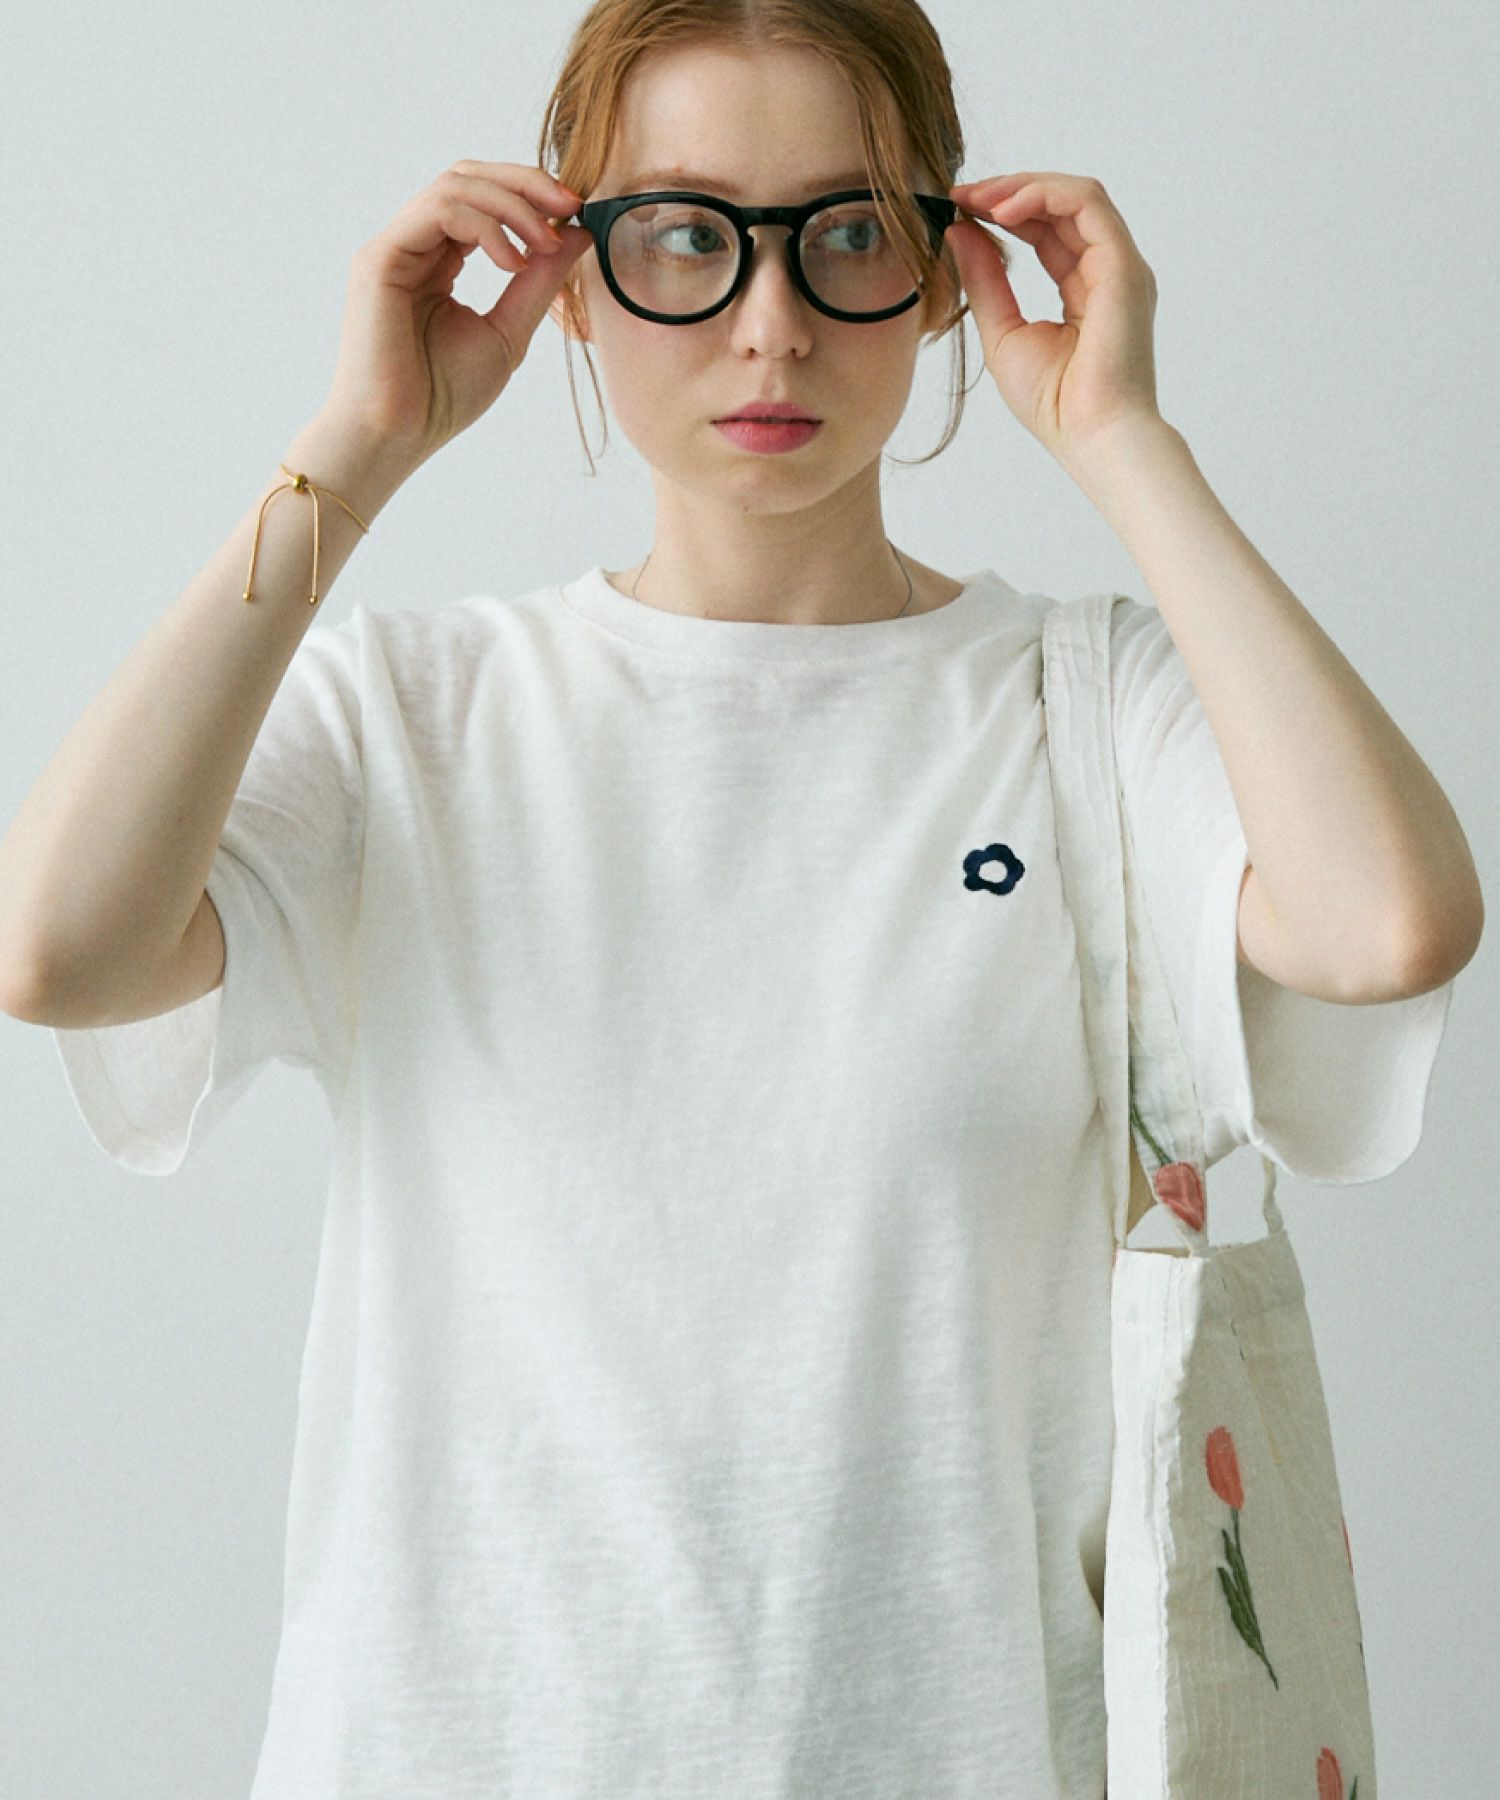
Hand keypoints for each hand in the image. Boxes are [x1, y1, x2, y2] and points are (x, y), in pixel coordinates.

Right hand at [322, 160, 593, 465]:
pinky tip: (512, 262)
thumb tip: (576, 234)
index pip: (482, 200)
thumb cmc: (443, 397)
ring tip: (544, 244)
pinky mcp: (380, 258)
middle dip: (524, 182)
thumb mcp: (508, 332)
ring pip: (454, 185)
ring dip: (511, 205)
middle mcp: (412, 246)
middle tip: (570, 204)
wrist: (396, 434)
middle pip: (467, 177)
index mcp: (437, 262)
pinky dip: (484, 226)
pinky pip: (438, 211)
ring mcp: (393, 248)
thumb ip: (539, 282)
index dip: (529, 195)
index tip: (575, 211)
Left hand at [943, 171, 1163, 471]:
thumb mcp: (1002, 333)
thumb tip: (960, 232)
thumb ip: (985, 280)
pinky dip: (1044, 196)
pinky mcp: (1123, 265)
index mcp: (1085, 289)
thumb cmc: (1055, 405)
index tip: (960, 208)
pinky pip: (1087, 204)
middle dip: (1009, 191)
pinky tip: (1003, 210)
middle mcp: (1108, 271)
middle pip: (1062, 206)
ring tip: (978, 198)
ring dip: (1024, 187)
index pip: (1047, 231)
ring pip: (1077, 195)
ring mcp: (1120, 265)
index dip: (1004, 211)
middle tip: (962, 193)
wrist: (1092, 437)